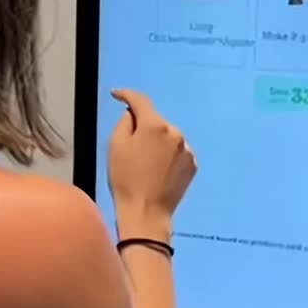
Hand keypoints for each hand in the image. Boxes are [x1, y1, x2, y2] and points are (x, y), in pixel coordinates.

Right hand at [108, 90, 195, 237]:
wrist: (147, 212)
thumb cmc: (126, 179)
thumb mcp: (115, 146)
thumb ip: (125, 122)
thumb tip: (133, 114)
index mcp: (154, 125)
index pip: (140, 100)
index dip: (126, 94)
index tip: (117, 95)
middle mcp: (175, 132)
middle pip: (155, 121)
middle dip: (143, 127)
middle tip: (129, 146)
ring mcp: (187, 149)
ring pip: (167, 136)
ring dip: (157, 142)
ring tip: (145, 163)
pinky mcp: (192, 165)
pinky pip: (177, 152)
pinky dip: (168, 156)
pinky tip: (158, 171)